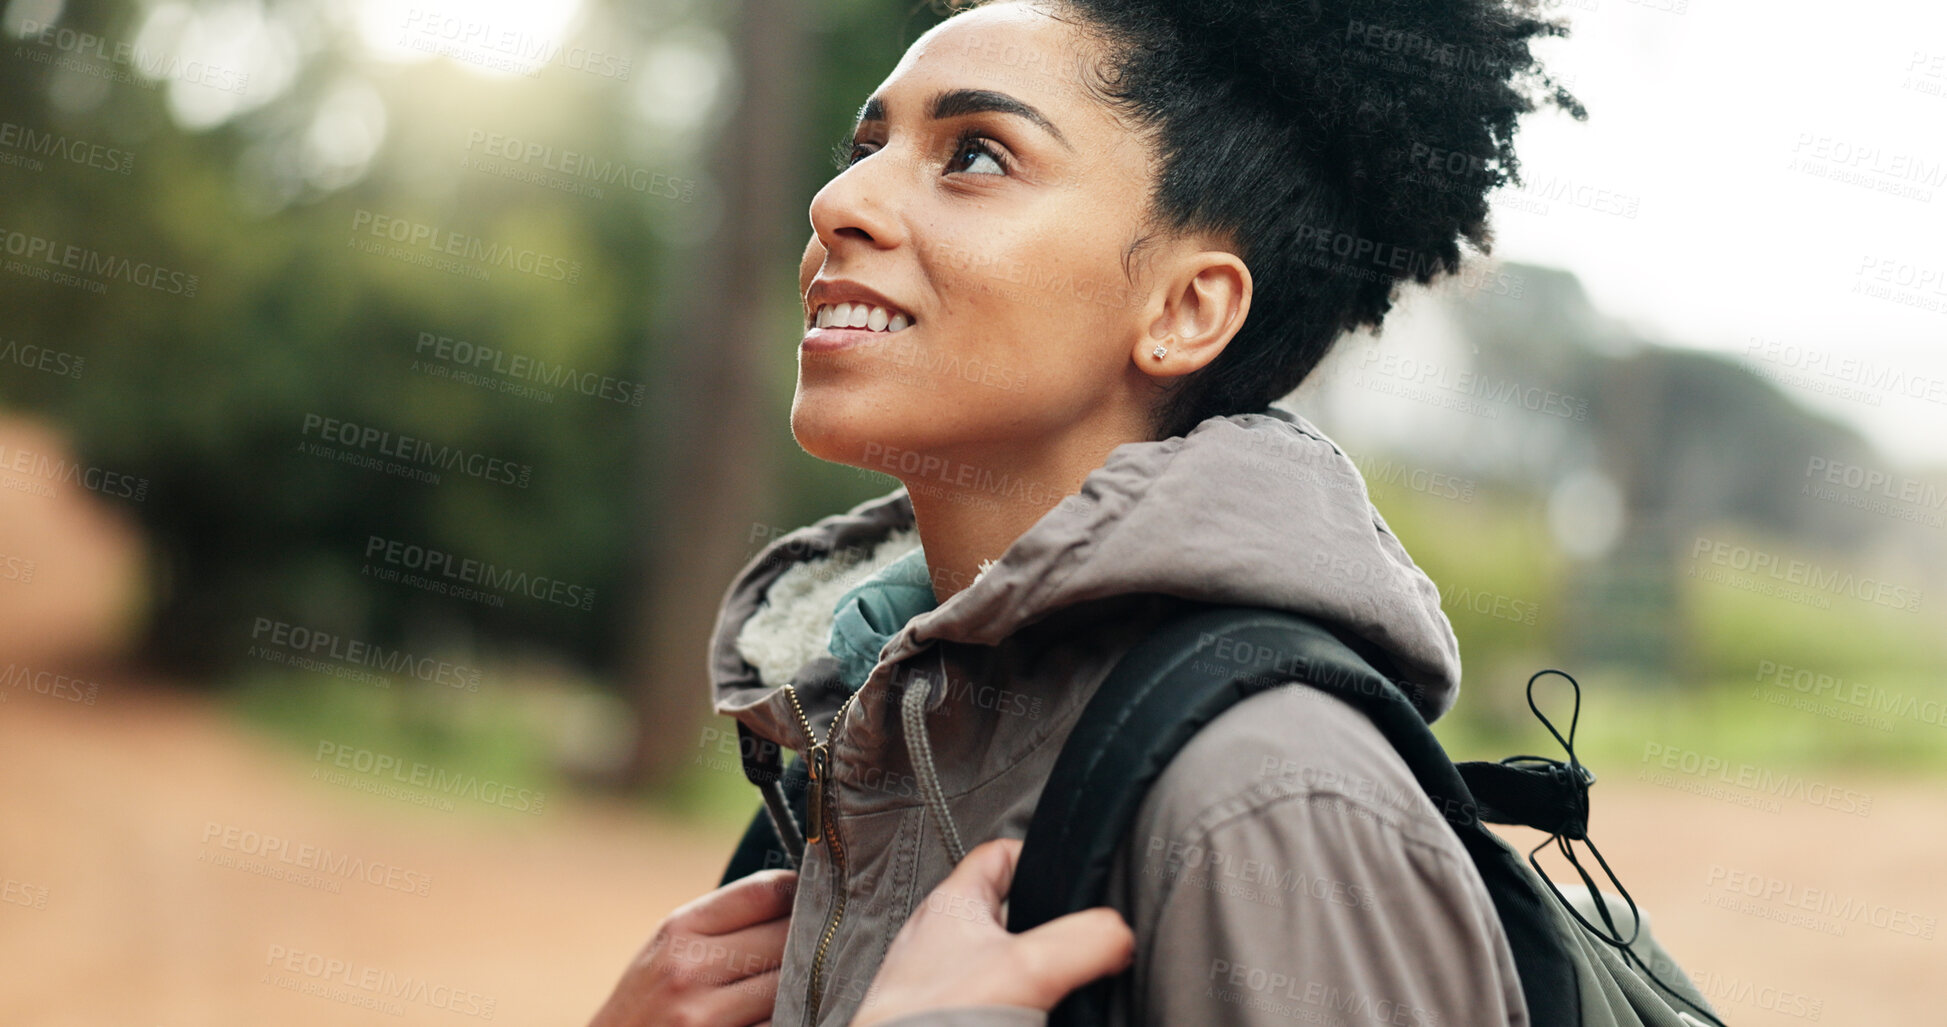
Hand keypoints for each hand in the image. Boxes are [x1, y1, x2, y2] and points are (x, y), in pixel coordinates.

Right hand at [588, 868, 795, 1026]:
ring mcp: (706, 1018)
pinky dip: (794, 1019)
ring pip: (793, 987)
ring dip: (806, 984)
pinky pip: (783, 1026)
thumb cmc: (648, 1002)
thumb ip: (722, 924)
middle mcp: (690, 970)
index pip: (765, 892)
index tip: (815, 898)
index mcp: (679, 930)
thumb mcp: (667, 949)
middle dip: (808, 940)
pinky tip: (791, 1013)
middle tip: (822, 942)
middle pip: (787, 938)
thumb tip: (798, 896)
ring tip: (808, 980)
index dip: (800, 891)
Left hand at [852, 838, 1134, 1026]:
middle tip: (1072, 944)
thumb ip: (1086, 942)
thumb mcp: (1030, 969)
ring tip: (1053, 987)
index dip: (1039, 857)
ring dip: (1031, 974)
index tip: (1068, 875)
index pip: (1001, 854)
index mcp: (952, 903)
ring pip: (999, 961)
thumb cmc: (930, 1019)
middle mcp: (939, 937)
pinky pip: (989, 998)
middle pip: (1007, 913)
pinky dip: (1014, 1005)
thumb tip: (1120, 936)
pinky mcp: (942, 1013)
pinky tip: (1031, 1016)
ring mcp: (937, 979)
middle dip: (1044, 929)